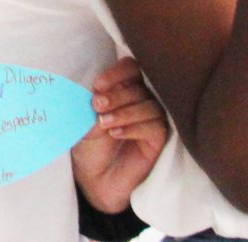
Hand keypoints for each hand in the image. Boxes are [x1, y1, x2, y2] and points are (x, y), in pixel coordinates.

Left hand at [71, 57, 167, 213]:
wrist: (94, 179)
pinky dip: (134, 127)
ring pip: (149, 106)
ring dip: (124, 112)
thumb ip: (97, 102)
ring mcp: (153, 119)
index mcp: (125, 88)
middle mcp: (142, 100)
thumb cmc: (91, 145)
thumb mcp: (88, 119)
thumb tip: (100, 89)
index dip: (117, 73)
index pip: (131, 69)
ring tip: (104, 123)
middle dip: (117, 94)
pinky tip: (115, 133)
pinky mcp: (159, 139)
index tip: (98, 85)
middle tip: (97, 105)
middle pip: (140, 87)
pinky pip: (154, 126)